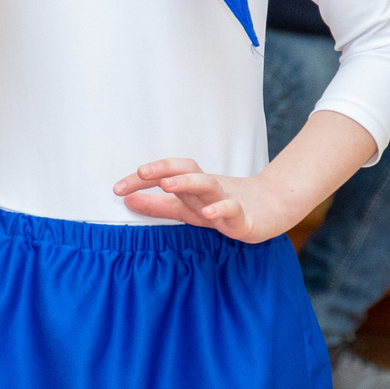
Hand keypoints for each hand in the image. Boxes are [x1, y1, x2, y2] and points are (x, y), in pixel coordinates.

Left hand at [111, 158, 301, 242]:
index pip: (166, 173)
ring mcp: (227, 200)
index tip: (117, 188)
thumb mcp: (187, 208)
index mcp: (193, 186)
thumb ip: (158, 206)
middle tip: (141, 172)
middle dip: (163, 169)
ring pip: (208, 185)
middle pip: (185, 170)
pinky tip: (208, 213)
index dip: (142, 178)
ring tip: (168, 184)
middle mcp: (208, 188)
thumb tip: (127, 200)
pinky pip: (233, 210)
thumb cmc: (224, 206)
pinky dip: (221, 209)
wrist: (272, 209)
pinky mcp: (245, 219)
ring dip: (188, 182)